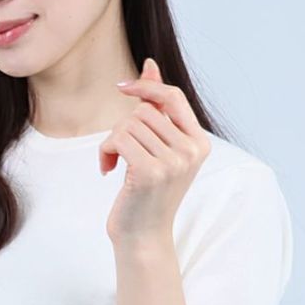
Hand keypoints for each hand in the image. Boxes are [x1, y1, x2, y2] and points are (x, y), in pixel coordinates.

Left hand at [99, 57, 211, 245]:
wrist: (142, 238)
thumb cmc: (146, 195)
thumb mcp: (157, 149)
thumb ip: (157, 110)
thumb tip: (149, 66)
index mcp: (199, 144)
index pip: (173, 96)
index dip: (146, 88)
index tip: (122, 88)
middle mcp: (190, 152)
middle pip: (145, 111)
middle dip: (124, 128)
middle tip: (120, 153)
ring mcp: (172, 162)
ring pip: (128, 124)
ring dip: (112, 142)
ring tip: (115, 164)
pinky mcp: (149, 172)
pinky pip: (117, 139)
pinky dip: (105, 152)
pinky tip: (107, 171)